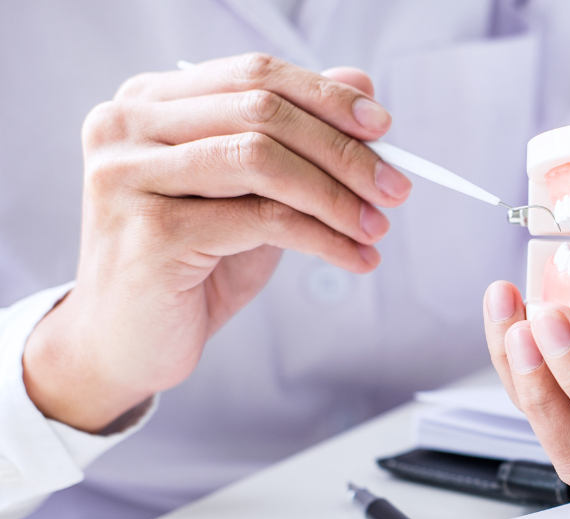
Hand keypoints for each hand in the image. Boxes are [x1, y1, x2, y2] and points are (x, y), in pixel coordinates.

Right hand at [22, 54, 410, 432]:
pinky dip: (323, 239)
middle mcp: (127, 126)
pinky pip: (261, 220)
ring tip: (376, 227)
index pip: (254, 75)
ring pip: (263, 160)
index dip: (326, 96)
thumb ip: (296, 140)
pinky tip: (354, 258)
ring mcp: (130, 176)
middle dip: (343, 151)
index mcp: (148, 102)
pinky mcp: (150, 231)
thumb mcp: (251, 194)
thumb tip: (362, 86)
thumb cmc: (189, 264)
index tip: (383, 128)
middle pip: (262, 112)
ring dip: (336, 196)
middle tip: (395, 187)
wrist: (125, 342)